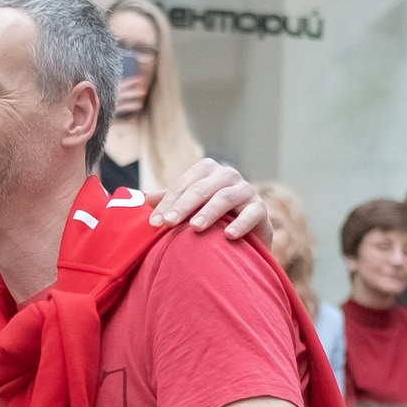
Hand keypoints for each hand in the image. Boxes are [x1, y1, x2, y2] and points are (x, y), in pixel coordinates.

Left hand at [152, 156, 268, 241]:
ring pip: (225, 198)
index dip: (168, 203)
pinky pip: (251, 214)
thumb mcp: (190, 207)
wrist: (246, 233)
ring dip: (209, 213)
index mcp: (207, 170)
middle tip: (168, 223)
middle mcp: (227, 175)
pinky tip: (228, 235)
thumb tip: (146, 198)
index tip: (154, 223)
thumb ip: (171, 200)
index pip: (183, 185)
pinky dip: (240, 224)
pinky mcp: (260, 208)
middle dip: (183, 206)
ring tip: (195, 228)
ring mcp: (246, 190)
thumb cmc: (213, 216)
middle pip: (202, 189)